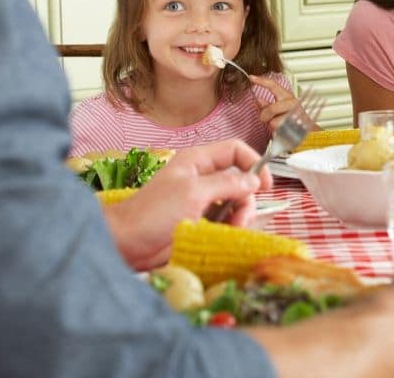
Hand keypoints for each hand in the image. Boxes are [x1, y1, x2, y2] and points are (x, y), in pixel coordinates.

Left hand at [103, 139, 272, 270]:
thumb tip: (254, 182)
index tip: (266, 185)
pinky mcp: (200, 221)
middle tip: (241, 219)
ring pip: (236, 203)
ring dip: (239, 217)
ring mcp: (202, 200)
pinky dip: (229, 228)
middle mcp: (203, 177)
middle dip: (246, 200)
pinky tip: (223, 237)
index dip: (254, 163)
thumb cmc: (154, 213)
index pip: (236, 151)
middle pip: (241, 181)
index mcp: (198, 161)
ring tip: (230, 231)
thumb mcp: (193, 193)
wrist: (127, 244)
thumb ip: (227, 184)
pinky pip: (226, 220)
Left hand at [251, 75, 320, 133]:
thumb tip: (258, 99)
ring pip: (274, 122)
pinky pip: (279, 131)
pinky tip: (284, 131)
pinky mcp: (296, 127)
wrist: (308, 133)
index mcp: (287, 96)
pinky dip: (278, 133)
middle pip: (271, 109)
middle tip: (268, 119)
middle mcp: (292, 103)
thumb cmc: (293, 121)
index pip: (273, 85)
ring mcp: (295, 114)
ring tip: (280, 126)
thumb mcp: (279, 110)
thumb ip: (267, 105)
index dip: (262, 81)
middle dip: (265, 116)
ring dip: (273, 127)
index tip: (252, 78)